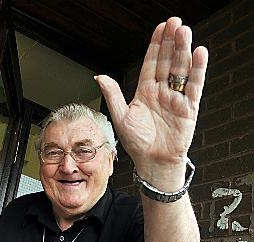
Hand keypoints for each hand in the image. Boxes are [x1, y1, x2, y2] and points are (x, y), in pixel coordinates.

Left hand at [96, 17, 207, 190]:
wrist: (152, 161)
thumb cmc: (136, 142)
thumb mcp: (120, 116)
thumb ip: (113, 95)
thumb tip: (99, 76)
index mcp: (145, 91)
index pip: (151, 63)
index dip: (155, 46)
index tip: (159, 28)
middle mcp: (161, 91)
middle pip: (168, 61)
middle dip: (171, 42)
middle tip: (174, 22)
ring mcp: (176, 98)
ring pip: (181, 69)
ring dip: (183, 51)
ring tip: (184, 32)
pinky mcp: (189, 108)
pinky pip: (194, 86)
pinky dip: (198, 70)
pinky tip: (199, 53)